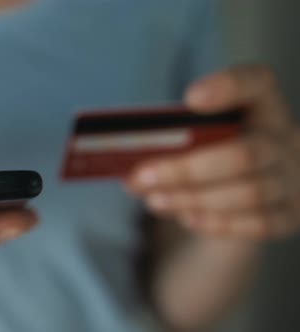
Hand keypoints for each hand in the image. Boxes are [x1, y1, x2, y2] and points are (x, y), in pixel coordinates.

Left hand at [128, 65, 298, 240]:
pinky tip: (186, 216)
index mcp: (262, 104)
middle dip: (185, 170)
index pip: (256, 83)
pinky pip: (257, 224)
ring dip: (192, 198)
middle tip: (140, 176)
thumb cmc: (212, 150)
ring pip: (248, 194)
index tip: (190, 98)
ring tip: (153, 200)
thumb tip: (131, 165)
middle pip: (244, 154)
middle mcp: (285, 139)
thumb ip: (175, 137)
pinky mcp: (290, 214)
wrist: (251, 187)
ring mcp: (293, 179)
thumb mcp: (199, 132)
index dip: (228, 88)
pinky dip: (217, 222)